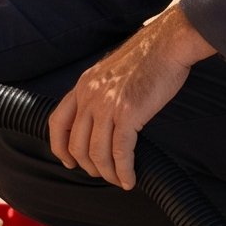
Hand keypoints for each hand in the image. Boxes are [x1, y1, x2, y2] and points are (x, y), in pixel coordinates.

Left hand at [48, 8, 214, 187]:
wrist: (168, 45)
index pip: (58, 122)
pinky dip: (124, 171)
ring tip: (119, 180)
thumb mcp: (112, 71)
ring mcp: (107, 106)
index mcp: (84, 85)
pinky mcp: (129, 114)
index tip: (68, 161)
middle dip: (88, 166)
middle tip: (101, 174)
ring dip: (107, 172)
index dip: (59, 147)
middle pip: (77, 144)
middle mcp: (90, 96)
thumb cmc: (148, 57)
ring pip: (97, 152)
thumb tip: (104, 114)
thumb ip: (102, 90)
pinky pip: (121, 152)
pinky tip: (130, 179)